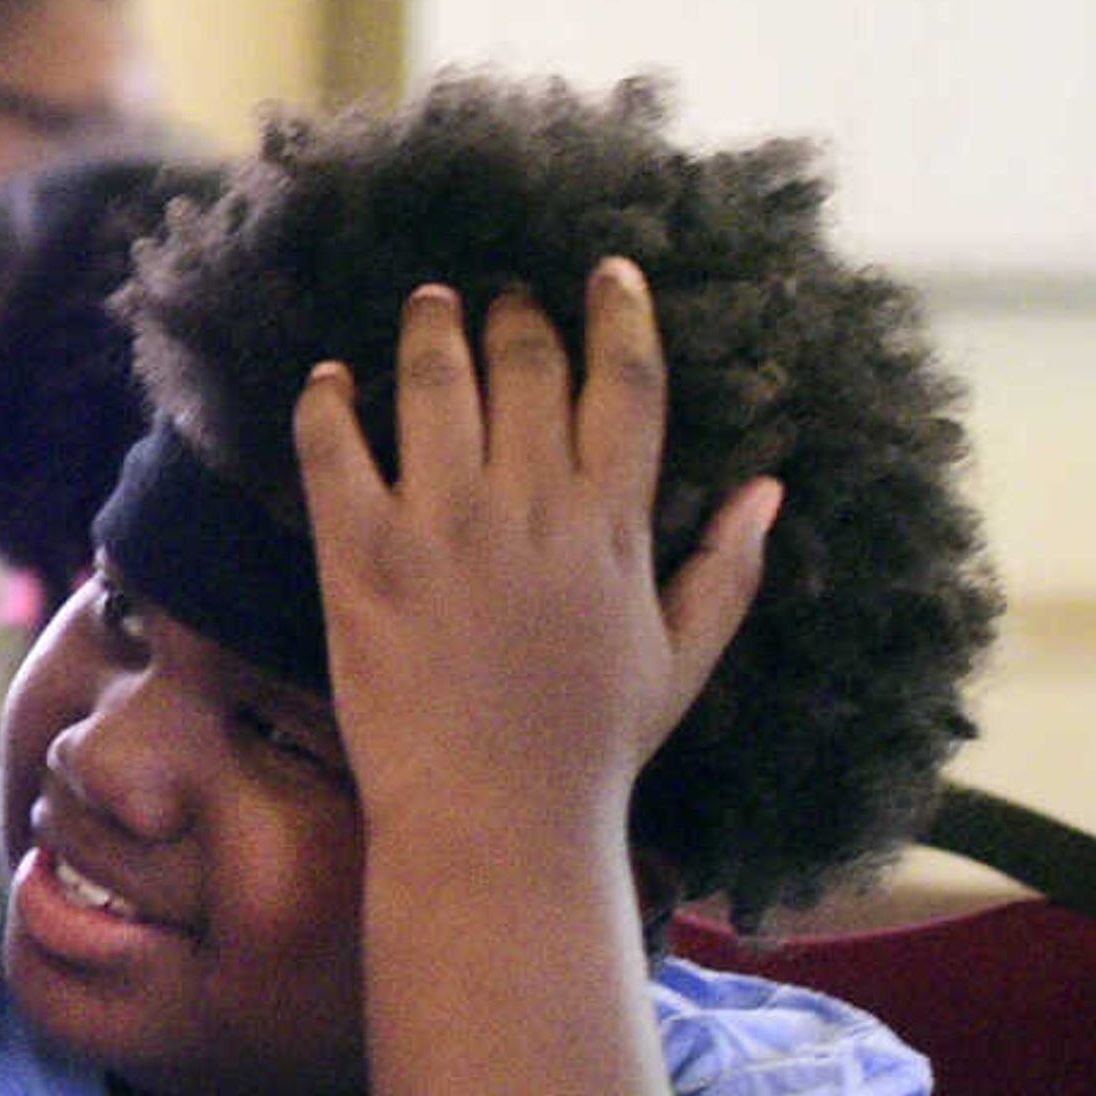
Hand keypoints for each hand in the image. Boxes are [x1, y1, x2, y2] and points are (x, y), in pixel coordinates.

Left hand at [292, 262, 774, 836]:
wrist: (495, 824)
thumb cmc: (590, 751)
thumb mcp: (680, 661)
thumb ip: (725, 569)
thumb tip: (768, 487)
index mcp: (613, 526)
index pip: (627, 383)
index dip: (619, 314)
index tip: (607, 271)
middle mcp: (530, 509)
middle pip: (528, 365)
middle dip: (517, 313)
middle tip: (503, 294)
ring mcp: (441, 528)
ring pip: (433, 384)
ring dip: (430, 329)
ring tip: (427, 303)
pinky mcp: (362, 559)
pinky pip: (334, 451)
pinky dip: (328, 401)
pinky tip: (328, 378)